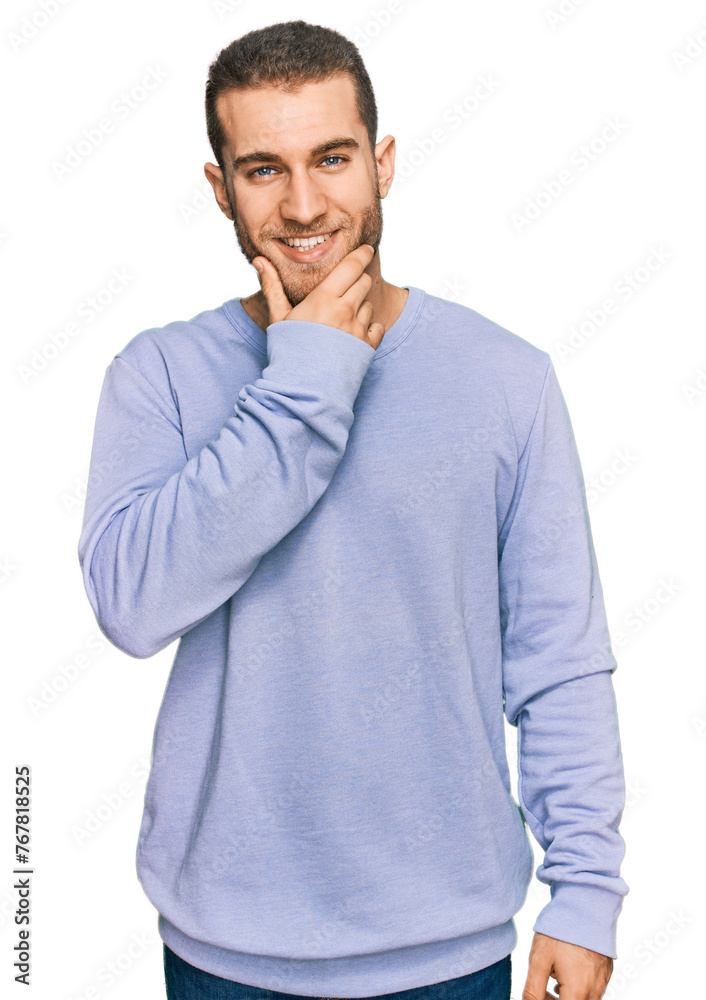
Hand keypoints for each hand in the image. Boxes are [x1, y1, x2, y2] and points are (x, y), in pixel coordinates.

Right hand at [252, 244, 385, 349]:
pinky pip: (377, 327)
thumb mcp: (279, 317)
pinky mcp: (368, 347)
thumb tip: (260, 260)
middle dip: (357, 281)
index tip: (365, 249)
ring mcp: (358, 329)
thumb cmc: (288, 351)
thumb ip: (273, 286)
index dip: (361, 254)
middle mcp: (345, 310)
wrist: (302, 387)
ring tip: (340, 321)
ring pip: (369, 305)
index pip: (351, 266)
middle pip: (363, 282)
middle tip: (345, 290)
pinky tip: (352, 335)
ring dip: (360, 306)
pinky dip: (369, 328)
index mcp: (324, 298)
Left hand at [522, 932, 613, 999]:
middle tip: (545, 986)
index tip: (540, 994)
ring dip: (570, 995)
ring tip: (556, 973)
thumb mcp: (539, 960)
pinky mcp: (606, 970)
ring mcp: (603, 980)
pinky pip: (594, 988)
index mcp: (578, 991)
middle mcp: (594, 990)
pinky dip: (580, 985)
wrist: (584, 905)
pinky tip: (568, 968)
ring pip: (585, 999)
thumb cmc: (561, 931)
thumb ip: (533, 989)